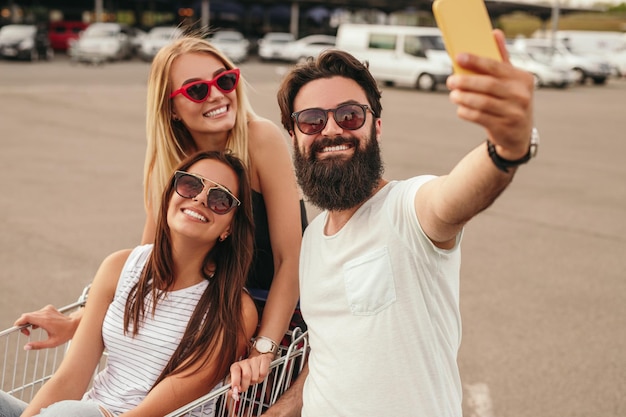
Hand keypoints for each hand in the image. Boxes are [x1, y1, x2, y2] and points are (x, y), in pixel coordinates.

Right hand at [13, 305, 79, 349]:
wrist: (75, 324)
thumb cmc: (65, 334)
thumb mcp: (51, 343)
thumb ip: (38, 346)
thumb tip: (26, 347)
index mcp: (45, 321)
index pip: (26, 317)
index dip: (19, 323)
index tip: (20, 330)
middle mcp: (45, 313)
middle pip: (27, 316)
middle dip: (23, 325)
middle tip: (28, 334)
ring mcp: (47, 309)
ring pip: (31, 314)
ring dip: (30, 322)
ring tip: (34, 330)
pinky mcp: (49, 308)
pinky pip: (37, 312)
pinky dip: (36, 318)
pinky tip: (40, 325)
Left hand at [228, 350, 272, 399]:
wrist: (257, 363)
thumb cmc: (246, 373)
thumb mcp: (237, 380)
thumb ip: (233, 388)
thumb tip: (232, 394)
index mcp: (236, 366)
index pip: (235, 371)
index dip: (235, 381)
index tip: (236, 390)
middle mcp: (245, 362)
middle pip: (246, 375)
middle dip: (246, 385)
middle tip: (245, 387)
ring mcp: (255, 360)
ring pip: (255, 376)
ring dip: (255, 381)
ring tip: (253, 378)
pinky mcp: (264, 359)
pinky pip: (263, 373)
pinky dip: (262, 377)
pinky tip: (259, 375)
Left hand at [446, 29, 534, 159]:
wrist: (519, 134)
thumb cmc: (511, 101)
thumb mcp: (511, 81)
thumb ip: (502, 59)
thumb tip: (494, 33)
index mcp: (522, 78)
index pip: (496, 66)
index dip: (475, 61)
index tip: (458, 57)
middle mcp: (521, 95)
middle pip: (487, 85)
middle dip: (465, 82)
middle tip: (450, 80)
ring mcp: (514, 112)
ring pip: (482, 102)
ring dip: (463, 98)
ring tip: (453, 95)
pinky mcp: (504, 127)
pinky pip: (479, 117)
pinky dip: (466, 112)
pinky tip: (460, 108)